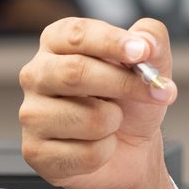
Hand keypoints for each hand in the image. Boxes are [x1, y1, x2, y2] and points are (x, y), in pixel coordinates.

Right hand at [18, 18, 176, 188]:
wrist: (130, 149)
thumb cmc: (130, 101)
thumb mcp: (151, 63)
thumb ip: (152, 39)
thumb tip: (146, 42)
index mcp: (57, 43)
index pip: (76, 34)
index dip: (111, 42)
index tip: (141, 52)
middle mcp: (36, 75)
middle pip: (75, 72)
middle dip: (123, 84)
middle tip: (156, 92)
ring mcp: (32, 115)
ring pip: (88, 118)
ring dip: (115, 122)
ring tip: (111, 122)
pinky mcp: (36, 152)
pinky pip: (86, 154)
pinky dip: (107, 151)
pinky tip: (98, 146)